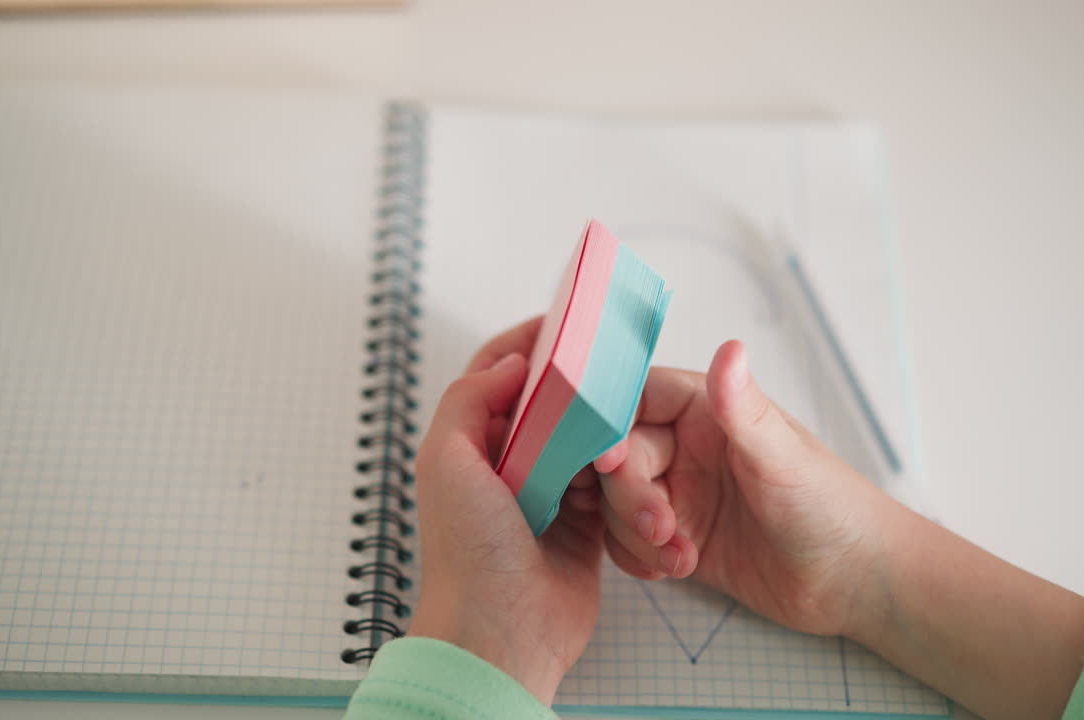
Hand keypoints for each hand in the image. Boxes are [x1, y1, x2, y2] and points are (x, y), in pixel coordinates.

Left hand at [409, 317, 604, 704]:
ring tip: (626, 420)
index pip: (497, 374)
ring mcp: (546, 493)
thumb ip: (469, 399)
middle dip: (579, 384)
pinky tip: (636, 462)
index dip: (527, 342)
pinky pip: (610, 483)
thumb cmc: (467, 551)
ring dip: (605, 432)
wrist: (501, 631)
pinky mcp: (584, 524)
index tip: (565, 320)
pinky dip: (623, 474)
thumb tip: (511, 361)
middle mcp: (507, 464)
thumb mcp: (446, 460)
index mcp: (469, 444)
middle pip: (550, 403)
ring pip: (585, 440)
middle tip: (614, 364)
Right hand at [584, 339, 897, 636]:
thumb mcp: (782, 457)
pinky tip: (674, 569)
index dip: (610, 427)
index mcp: (706, 410)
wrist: (854, 581)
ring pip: (616, 504)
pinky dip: (638, 558)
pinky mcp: (676, 537)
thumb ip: (742, 408)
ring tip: (681, 557)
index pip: (634, 400)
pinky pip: (626, 541)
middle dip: (630, 497)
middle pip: (618, 459)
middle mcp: (684, 447)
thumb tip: (729, 347)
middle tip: (662, 528)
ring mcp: (679, 493)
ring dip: (635, 535)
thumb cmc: (830, 506)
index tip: (607, 461)